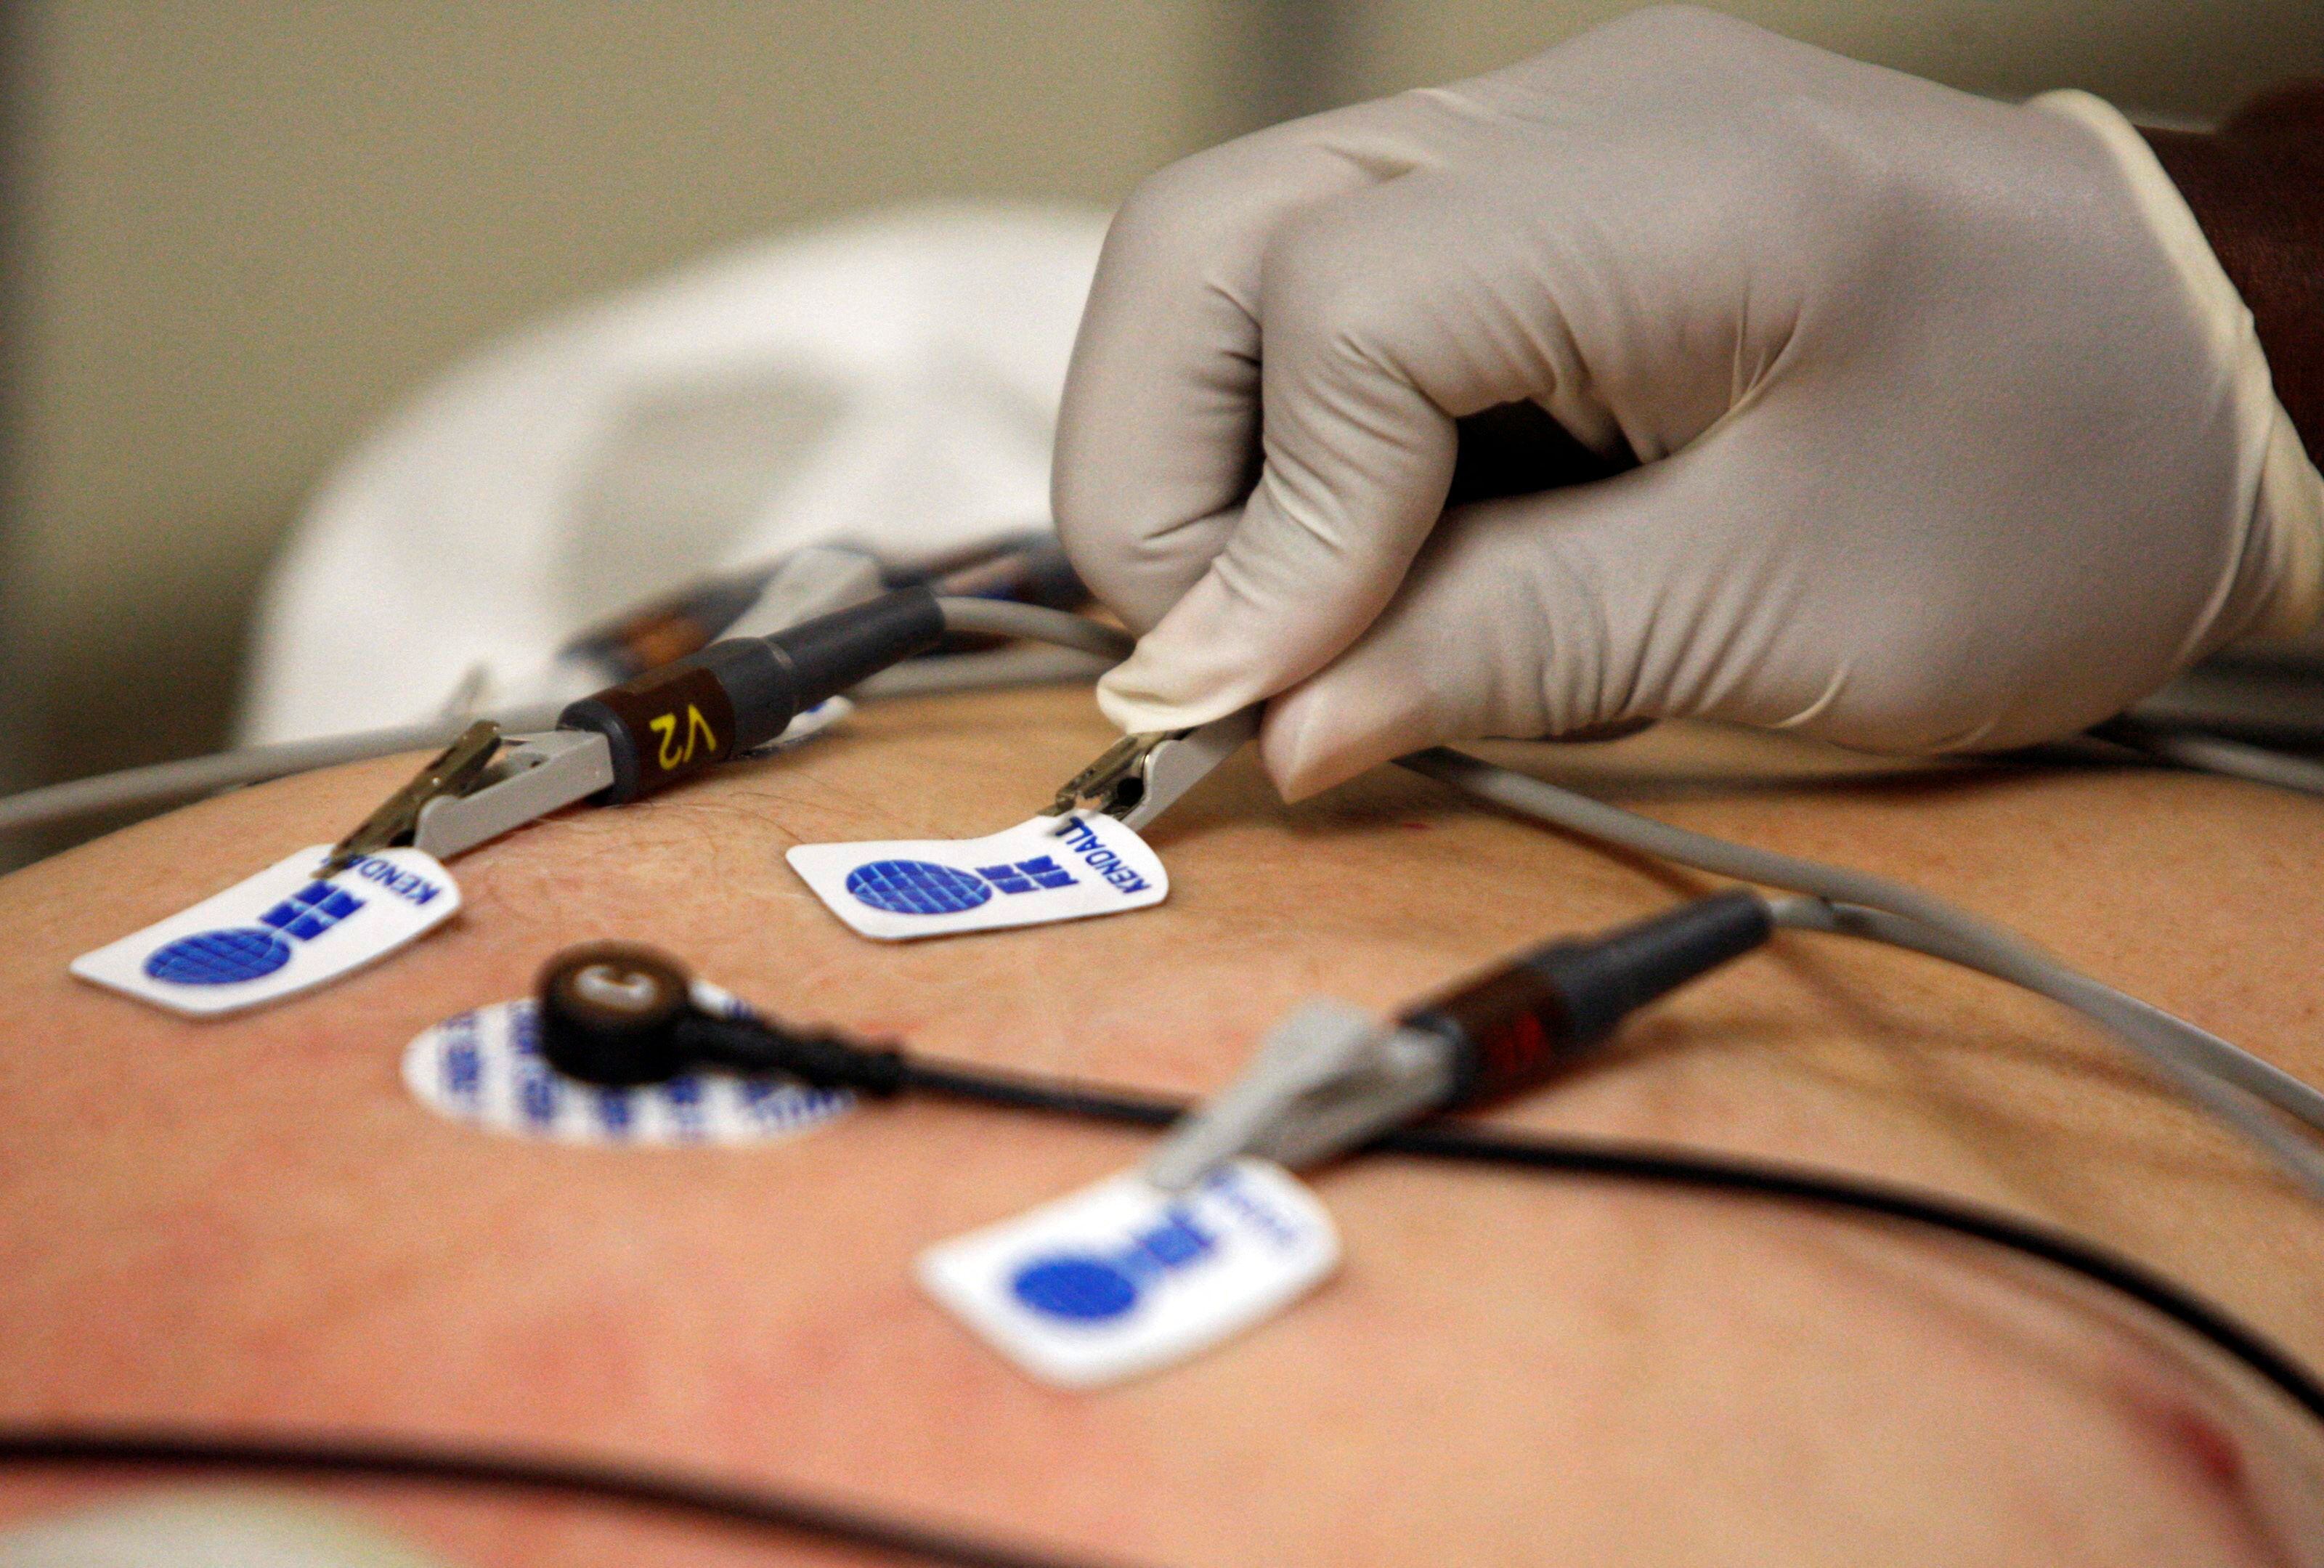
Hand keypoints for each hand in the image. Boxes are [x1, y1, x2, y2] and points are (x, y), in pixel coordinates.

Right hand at [1053, 6, 2316, 797]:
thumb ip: (1509, 655)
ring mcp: (1535, 130)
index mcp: (1664, 190)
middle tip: (1228, 651)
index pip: (1335, 321)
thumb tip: (1277, 730)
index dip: (1264, 536)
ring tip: (1300, 607)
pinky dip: (1290, 429)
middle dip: (1159, 473)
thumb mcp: (1789, 615)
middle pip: (1203, 241)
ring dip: (1207, 450)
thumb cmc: (2057, 487)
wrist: (2202, 366)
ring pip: (1225, 251)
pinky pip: (1320, 284)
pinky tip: (1376, 536)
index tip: (1268, 713)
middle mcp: (1561, 112)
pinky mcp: (1531, 190)